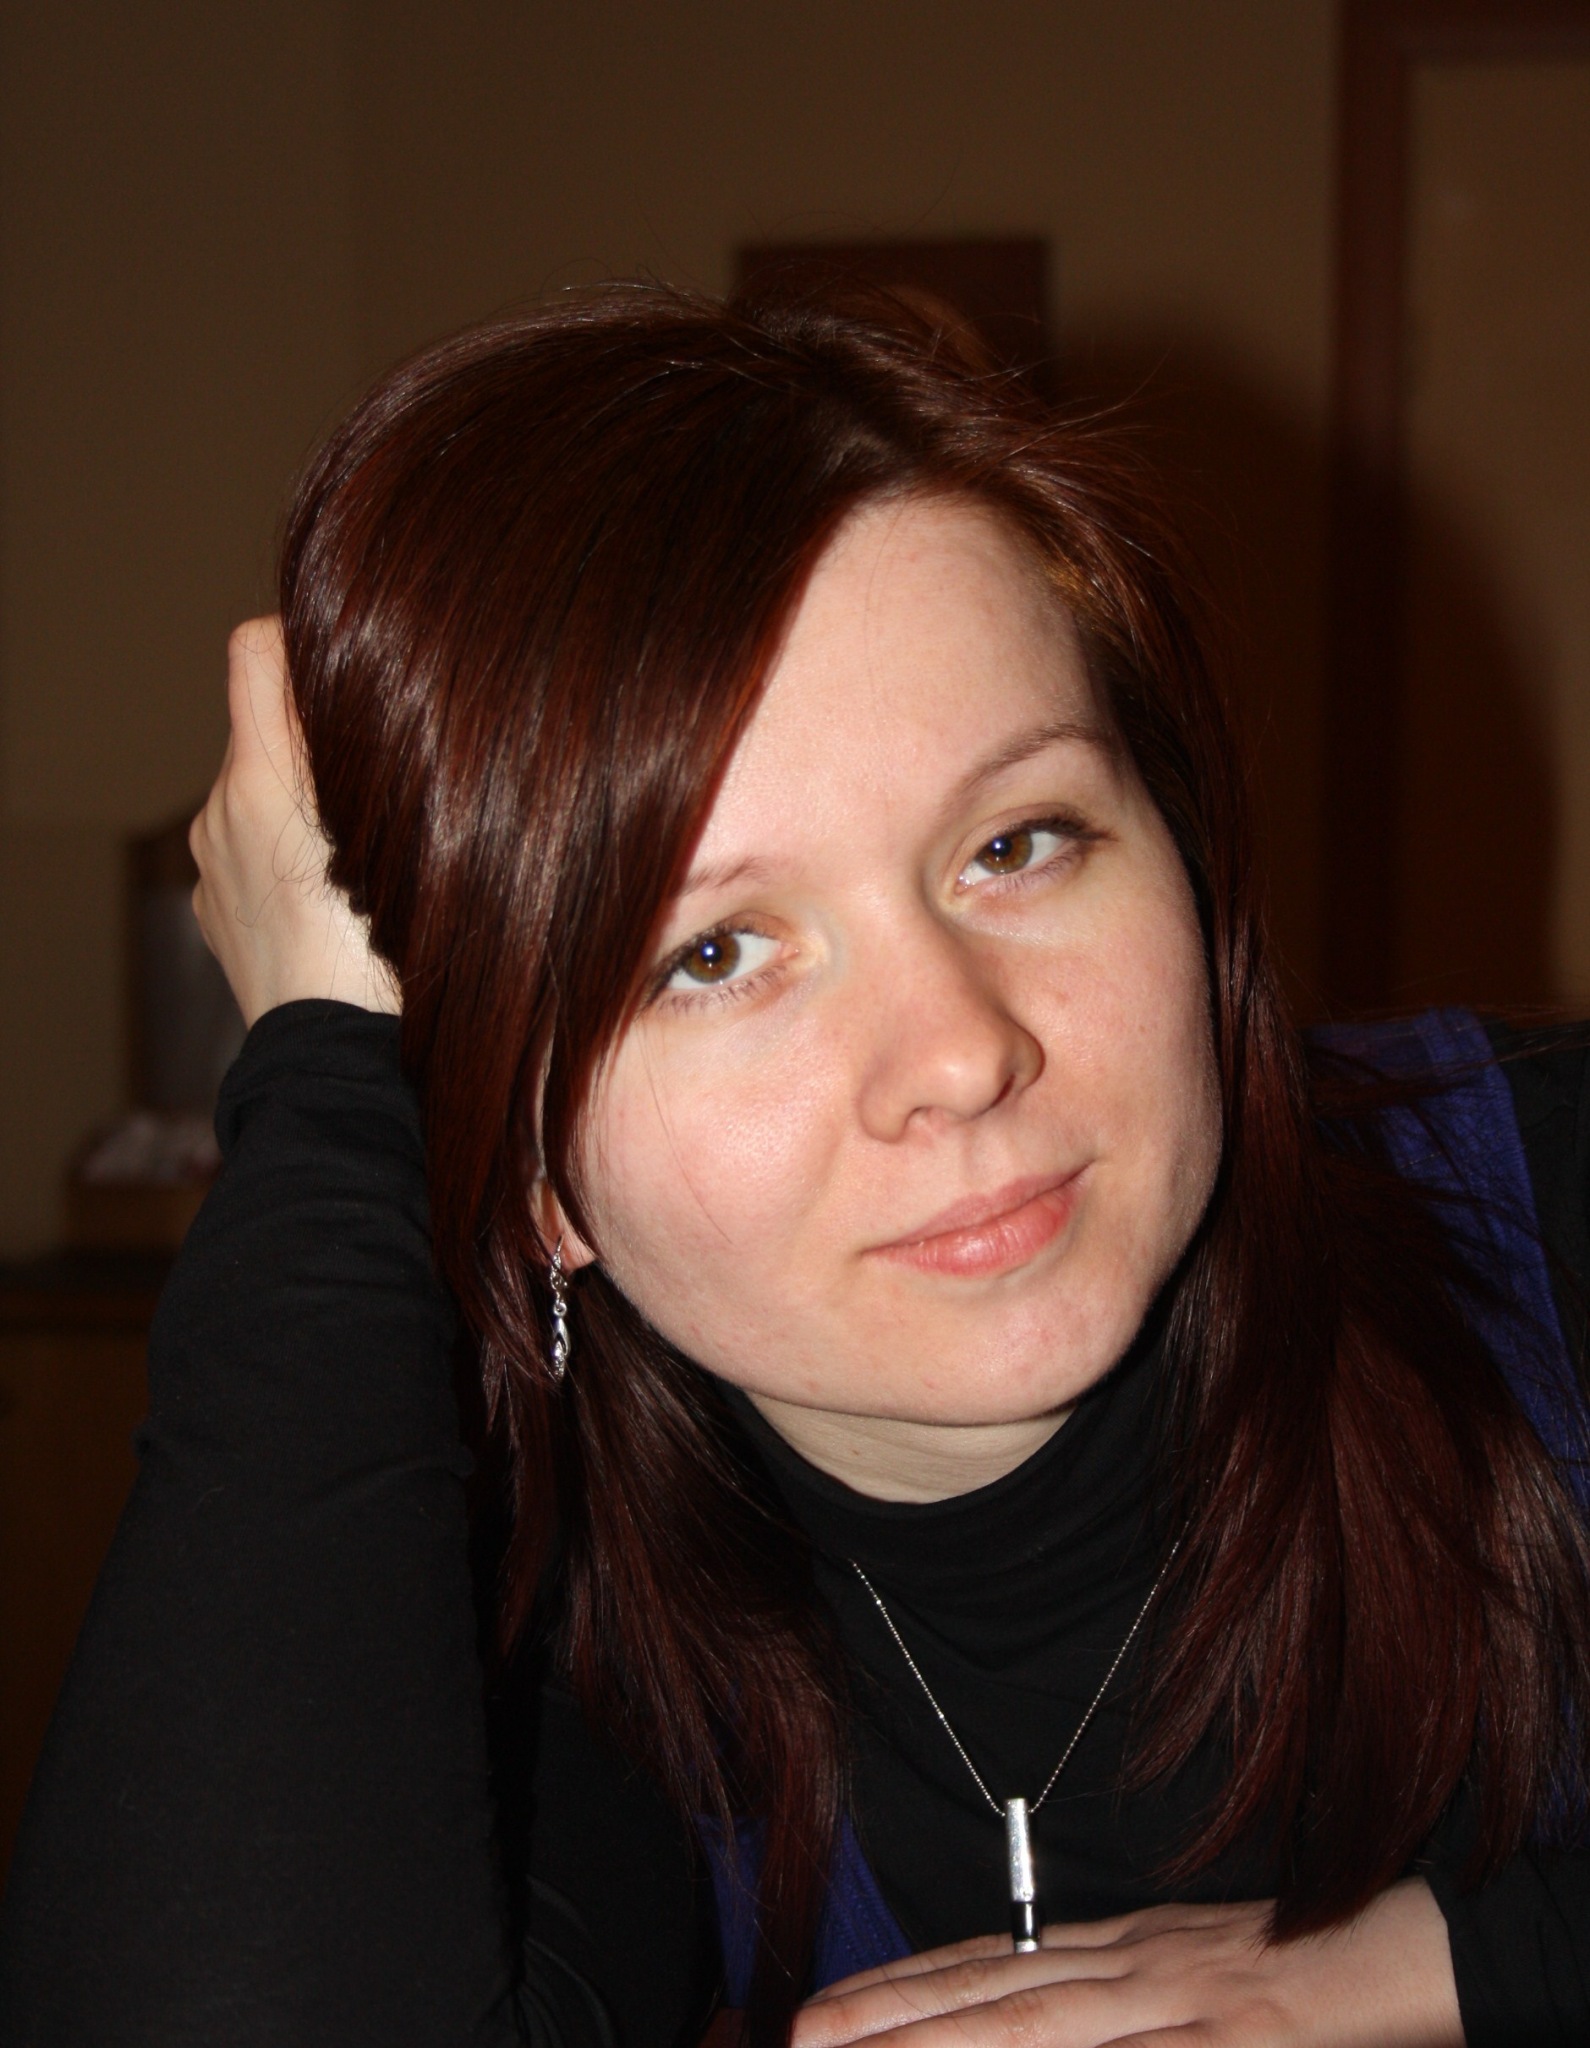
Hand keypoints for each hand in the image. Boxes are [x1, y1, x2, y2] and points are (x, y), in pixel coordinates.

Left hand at [190, 617, 399, 1026]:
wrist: (341, 1065)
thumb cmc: (387, 959)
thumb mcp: (401, 833)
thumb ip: (365, 746)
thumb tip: (362, 675)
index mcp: (260, 780)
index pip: (257, 649)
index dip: (306, 640)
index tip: (352, 667)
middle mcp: (218, 812)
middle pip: (267, 730)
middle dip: (319, 745)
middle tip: (385, 787)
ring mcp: (212, 866)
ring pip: (262, 798)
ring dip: (305, 809)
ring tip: (365, 862)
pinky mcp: (216, 911)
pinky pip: (252, 855)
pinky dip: (288, 862)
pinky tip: (335, 909)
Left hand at [796, 1880, 1461, 2047]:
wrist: (1408, 1944)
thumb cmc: (1298, 1965)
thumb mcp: (1190, 1973)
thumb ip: (1109, 1994)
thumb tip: (1027, 1999)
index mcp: (1120, 1948)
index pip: (990, 1963)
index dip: (905, 1987)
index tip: (831, 2010)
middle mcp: (1133, 1965)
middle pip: (993, 1993)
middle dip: (892, 2018)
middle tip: (806, 2034)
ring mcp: (1180, 2002)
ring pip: (1041, 2026)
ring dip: (949, 2044)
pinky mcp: (1232, 2043)